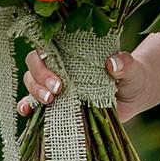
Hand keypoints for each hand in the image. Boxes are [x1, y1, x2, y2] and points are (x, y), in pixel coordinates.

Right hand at [19, 48, 145, 120]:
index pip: (47, 47)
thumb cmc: (130, 76)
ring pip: (31, 82)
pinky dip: (26, 106)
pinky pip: (33, 104)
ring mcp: (55, 86)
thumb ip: (125, 64)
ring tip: (50, 101)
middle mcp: (60, 66)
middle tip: (57, 90)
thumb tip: (113, 62)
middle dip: (39, 78)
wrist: (133, 95)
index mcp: (73, 52)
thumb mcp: (131, 69)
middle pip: (34, 65)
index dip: (45, 60)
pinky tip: (26, 112)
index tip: (59, 78)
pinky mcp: (56, 104)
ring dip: (34, 92)